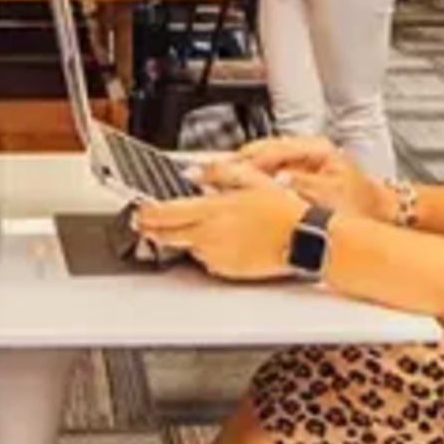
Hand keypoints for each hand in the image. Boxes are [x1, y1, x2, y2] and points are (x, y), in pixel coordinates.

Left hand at [131, 182, 306, 281]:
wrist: (305, 240)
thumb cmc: (285, 210)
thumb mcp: (253, 178)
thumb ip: (218, 172)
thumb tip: (195, 172)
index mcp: (214, 211)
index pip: (167, 214)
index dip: (147, 213)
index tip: (138, 211)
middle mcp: (210, 236)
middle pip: (168, 236)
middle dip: (152, 229)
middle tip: (144, 224)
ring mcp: (218, 256)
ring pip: (189, 247)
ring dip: (185, 238)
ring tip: (198, 226)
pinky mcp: (228, 271)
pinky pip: (207, 260)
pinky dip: (206, 249)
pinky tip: (221, 239)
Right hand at [205, 136, 394, 222]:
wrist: (375, 211)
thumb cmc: (358, 204)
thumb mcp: (331, 195)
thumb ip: (303, 185)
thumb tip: (277, 180)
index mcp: (316, 148)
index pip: (273, 149)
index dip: (248, 161)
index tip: (226, 169)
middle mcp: (306, 149)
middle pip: (261, 150)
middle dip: (234, 163)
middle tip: (208, 172)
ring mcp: (299, 160)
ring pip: (259, 160)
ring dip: (237, 171)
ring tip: (212, 179)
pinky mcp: (294, 173)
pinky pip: (264, 171)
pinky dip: (247, 179)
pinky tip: (232, 188)